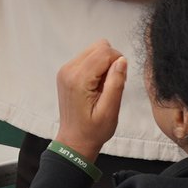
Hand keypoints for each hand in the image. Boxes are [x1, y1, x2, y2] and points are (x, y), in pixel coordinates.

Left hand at [53, 39, 127, 162]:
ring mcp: (65, 70)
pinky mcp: (66, 72)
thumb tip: (122, 59)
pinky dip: (97, 68)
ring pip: (93, 50)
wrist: (74, 140)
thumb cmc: (93, 130)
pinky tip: (96, 86)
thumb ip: (116, 83)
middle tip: (111, 85)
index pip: (105, 52)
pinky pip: (87, 58)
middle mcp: (68, 69)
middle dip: (112, 62)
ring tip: (104, 87)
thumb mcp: (110, 110)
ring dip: (104, 65)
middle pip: (99, 47)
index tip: (119, 83)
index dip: (119, 63)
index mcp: (78, 79)